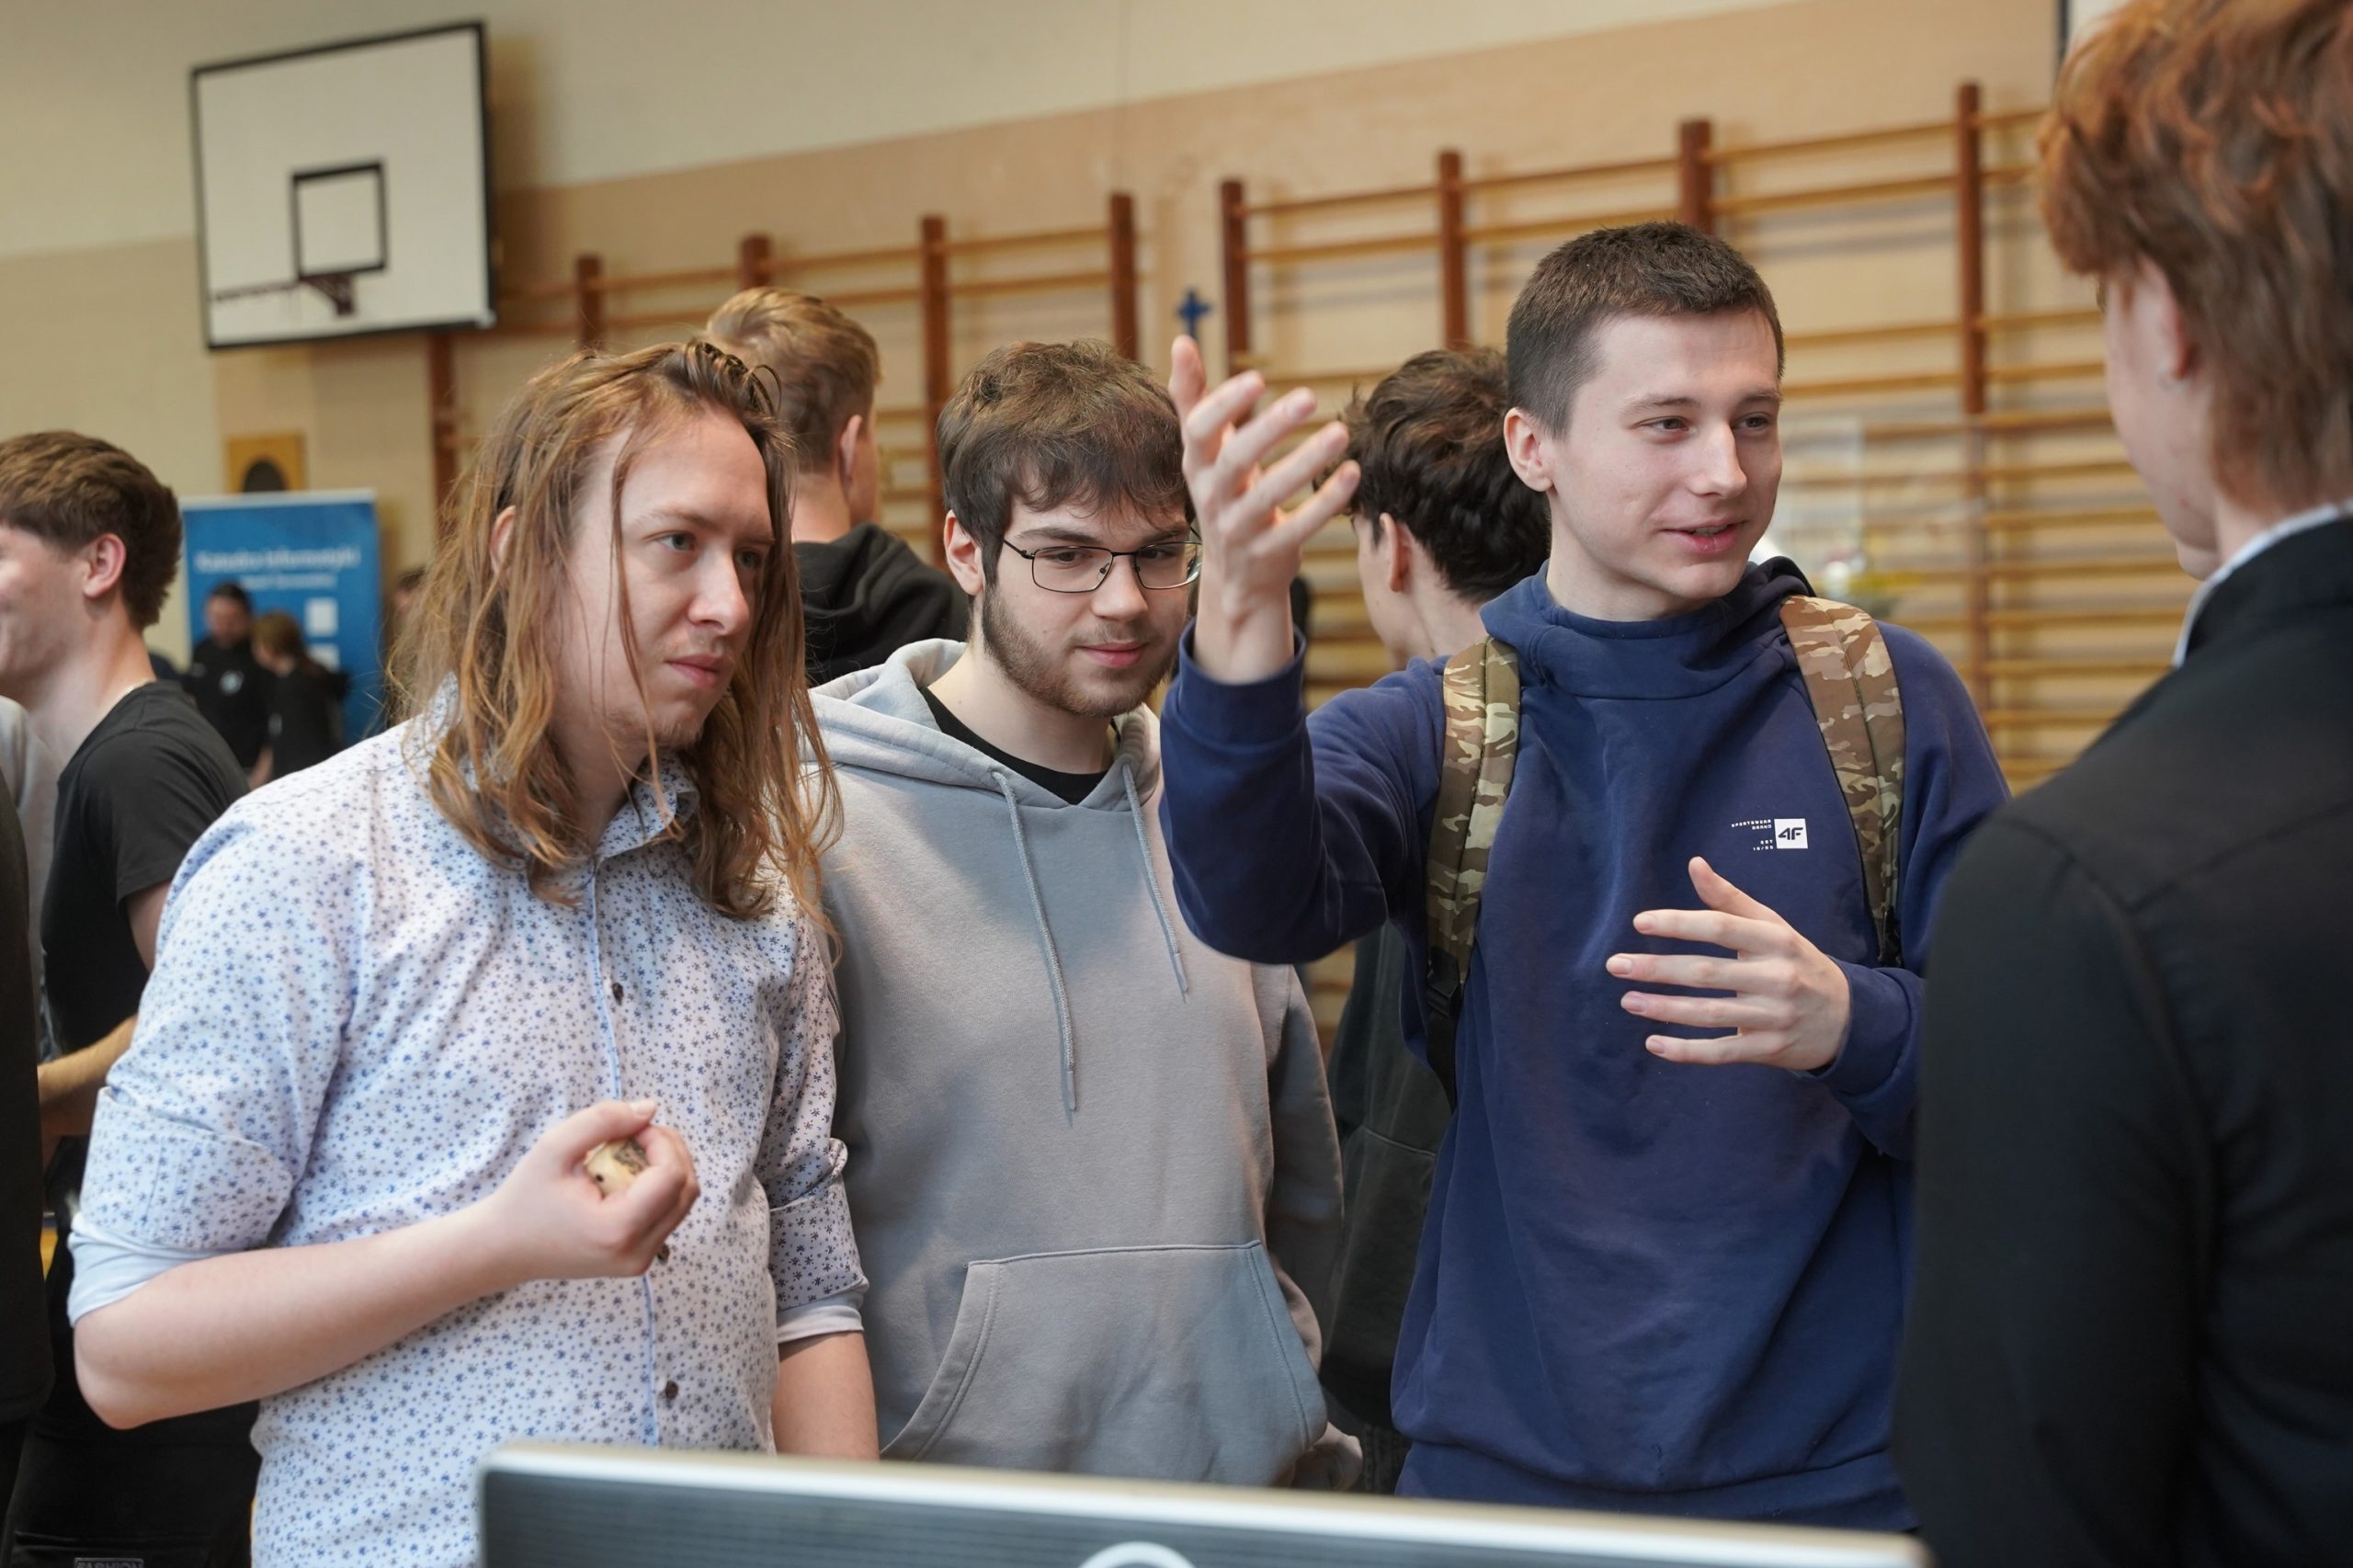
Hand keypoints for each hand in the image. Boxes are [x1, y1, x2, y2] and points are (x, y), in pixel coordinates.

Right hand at [468, 1098, 698, 1286]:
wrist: (503, 1248)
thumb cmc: (524, 1198)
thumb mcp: (554, 1147)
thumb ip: (603, 1120)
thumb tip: (650, 1108)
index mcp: (618, 1230)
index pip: (673, 1177)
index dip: (662, 1142)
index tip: (633, 1128)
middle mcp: (637, 1253)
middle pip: (687, 1190)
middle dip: (670, 1151)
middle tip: (635, 1134)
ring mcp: (640, 1261)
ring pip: (683, 1203)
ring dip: (667, 1168)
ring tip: (630, 1153)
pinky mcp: (638, 1260)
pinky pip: (668, 1216)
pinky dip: (658, 1188)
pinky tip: (626, 1176)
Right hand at [1167, 335, 1359, 682]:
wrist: (1237, 576)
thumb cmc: (1225, 495)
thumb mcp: (1205, 452)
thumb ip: (1193, 399)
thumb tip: (1181, 340)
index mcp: (1198, 465)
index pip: (1200, 430)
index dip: (1224, 404)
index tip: (1258, 378)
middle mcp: (1212, 497)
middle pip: (1237, 459)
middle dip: (1271, 427)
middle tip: (1309, 397)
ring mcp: (1239, 529)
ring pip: (1269, 496)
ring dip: (1306, 462)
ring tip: (1340, 432)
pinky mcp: (1269, 554)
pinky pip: (1298, 528)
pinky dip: (1325, 502)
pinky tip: (1351, 473)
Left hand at [1607, 857, 1851, 1072]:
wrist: (1847, 1019)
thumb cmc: (1797, 963)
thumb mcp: (1774, 927)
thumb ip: (1730, 900)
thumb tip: (1694, 864)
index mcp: (1776, 940)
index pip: (1720, 927)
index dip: (1679, 923)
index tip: (1639, 923)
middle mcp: (1776, 977)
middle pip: (1707, 972)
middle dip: (1658, 968)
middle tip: (1616, 965)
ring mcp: (1774, 1016)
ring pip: (1710, 1013)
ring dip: (1664, 1008)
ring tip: (1628, 1000)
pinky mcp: (1769, 1049)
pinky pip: (1722, 1052)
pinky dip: (1686, 1051)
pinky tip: (1654, 1043)